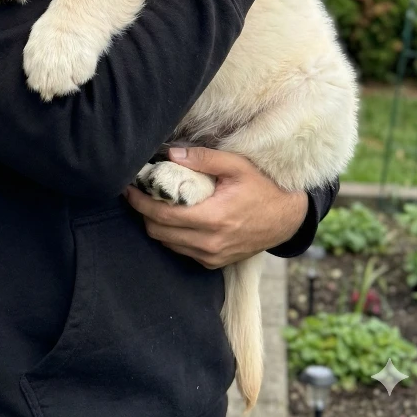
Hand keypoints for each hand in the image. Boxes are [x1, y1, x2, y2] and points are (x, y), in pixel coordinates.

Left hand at [123, 148, 308, 268]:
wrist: (287, 218)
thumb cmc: (263, 187)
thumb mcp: (237, 165)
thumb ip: (203, 159)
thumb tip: (171, 154)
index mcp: (213, 218)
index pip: (162, 214)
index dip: (140, 201)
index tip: (128, 187)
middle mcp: (209, 242)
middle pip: (158, 231)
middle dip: (143, 212)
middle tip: (139, 192)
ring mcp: (212, 256)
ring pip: (167, 243)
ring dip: (156, 224)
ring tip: (154, 201)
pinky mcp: (214, 262)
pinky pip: (181, 251)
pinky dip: (171, 235)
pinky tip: (174, 216)